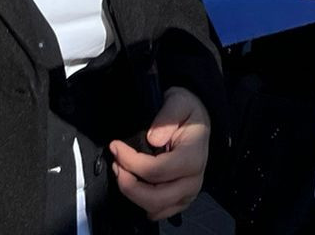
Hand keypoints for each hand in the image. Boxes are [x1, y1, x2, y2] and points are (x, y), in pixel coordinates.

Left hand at [109, 86, 208, 219]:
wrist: (199, 124)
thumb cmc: (188, 113)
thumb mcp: (179, 101)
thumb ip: (168, 116)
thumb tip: (154, 138)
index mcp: (193, 157)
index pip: (156, 171)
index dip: (130, 161)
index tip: (115, 146)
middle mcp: (193, 181)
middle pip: (155, 198)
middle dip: (128, 184)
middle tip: (116, 164)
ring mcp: (188, 193)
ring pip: (155, 208)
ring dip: (133, 193)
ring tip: (122, 171)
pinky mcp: (181, 199)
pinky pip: (159, 212)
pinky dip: (142, 202)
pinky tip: (133, 184)